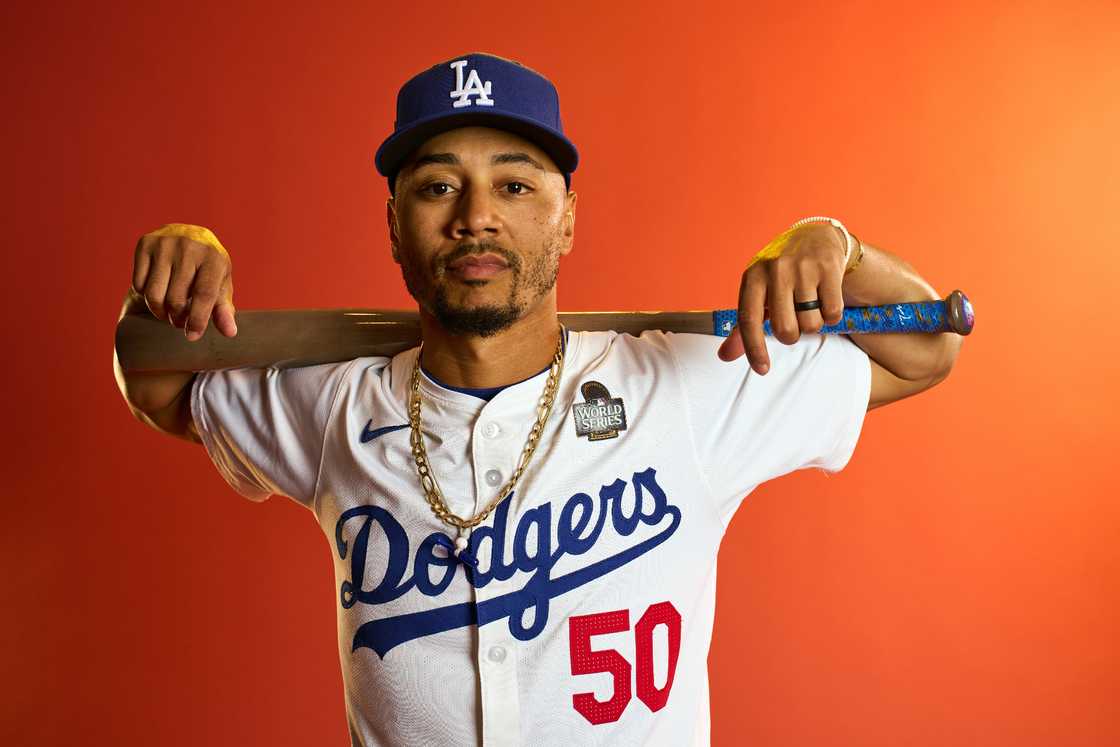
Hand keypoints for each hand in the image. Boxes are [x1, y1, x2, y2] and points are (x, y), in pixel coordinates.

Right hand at [131, 223, 236, 341]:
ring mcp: (165, 244)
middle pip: (176, 299)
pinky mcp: (145, 244)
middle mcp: (189, 247)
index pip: (204, 294)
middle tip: (180, 321)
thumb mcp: (221, 284)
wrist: (188, 234)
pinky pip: (139, 284)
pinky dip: (146, 296)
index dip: (197, 319)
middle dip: (177, 318)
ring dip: (159, 312)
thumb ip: (224, 309)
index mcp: (213, 257)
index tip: (192, 336)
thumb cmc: (208, 267)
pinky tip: (158, 291)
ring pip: (154, 295)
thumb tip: (230, 333)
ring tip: (169, 312)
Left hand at [717, 223, 845, 373]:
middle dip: (791, 335)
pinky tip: (825, 299)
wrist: (814, 236)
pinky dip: (831, 315)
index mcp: (753, 276)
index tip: (762, 370)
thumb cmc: (780, 273)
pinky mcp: (829, 268)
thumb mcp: (757, 292)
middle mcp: (776, 270)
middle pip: (785, 330)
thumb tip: (724, 357)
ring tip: (809, 305)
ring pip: (811, 324)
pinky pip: (833, 313)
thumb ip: (743, 326)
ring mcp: (803, 268)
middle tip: (793, 321)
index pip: (749, 320)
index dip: (754, 349)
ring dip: (812, 324)